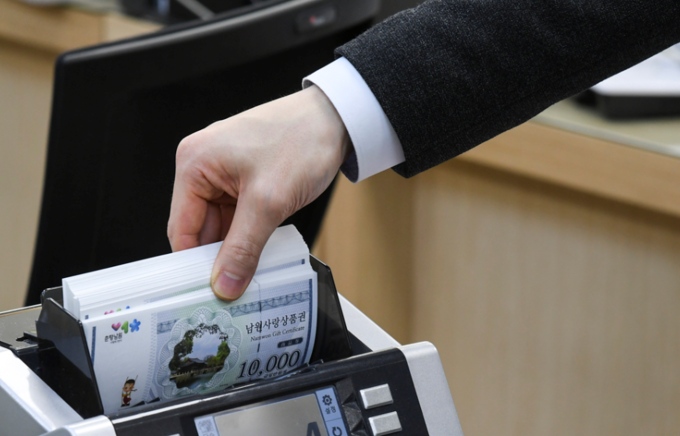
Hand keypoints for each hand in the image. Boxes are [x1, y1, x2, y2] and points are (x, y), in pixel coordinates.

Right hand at [168, 85, 349, 299]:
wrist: (336, 119)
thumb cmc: (301, 140)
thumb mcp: (269, 201)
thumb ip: (243, 248)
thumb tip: (224, 284)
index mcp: (194, 163)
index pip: (181, 228)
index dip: (193, 264)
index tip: (208, 293)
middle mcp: (203, 166)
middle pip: (200, 229)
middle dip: (218, 258)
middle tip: (235, 289)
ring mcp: (224, 172)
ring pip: (221, 226)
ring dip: (237, 248)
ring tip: (253, 272)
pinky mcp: (244, 179)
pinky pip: (238, 216)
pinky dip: (249, 235)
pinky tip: (262, 252)